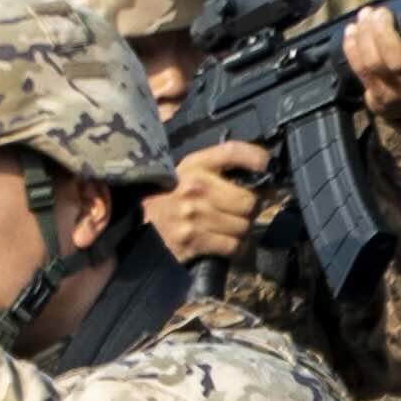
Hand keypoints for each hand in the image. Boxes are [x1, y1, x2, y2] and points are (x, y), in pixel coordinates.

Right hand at [143, 143, 268, 264]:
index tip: (266, 164)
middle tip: (243, 212)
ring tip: (231, 230)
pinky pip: (232, 246)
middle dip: (251, 210)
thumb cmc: (164, 199)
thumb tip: (254, 172)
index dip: (255, 157)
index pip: (232, 152)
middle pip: (248, 201)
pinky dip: (235, 249)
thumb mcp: (183, 173)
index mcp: (194, 165)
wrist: (134, 226)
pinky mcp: (193, 240)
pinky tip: (227, 245)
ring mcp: (194, 215)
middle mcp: (196, 187)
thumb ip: (213, 169)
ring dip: (243, 232)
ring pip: (243, 227)